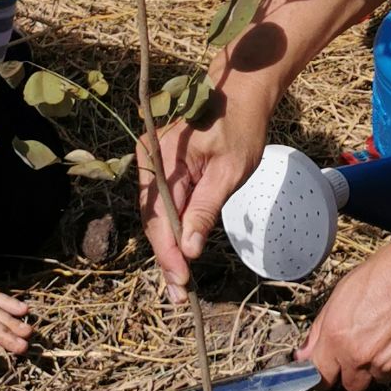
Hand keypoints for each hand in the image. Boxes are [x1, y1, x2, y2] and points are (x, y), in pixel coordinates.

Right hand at [136, 82, 272, 296]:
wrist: (240, 96)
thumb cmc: (240, 128)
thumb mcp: (229, 172)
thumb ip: (205, 211)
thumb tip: (188, 250)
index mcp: (161, 159)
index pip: (158, 218)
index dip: (168, 254)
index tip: (181, 283)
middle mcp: (149, 161)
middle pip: (154, 221)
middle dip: (167, 258)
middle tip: (180, 294)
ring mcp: (153, 165)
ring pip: (157, 217)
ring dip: (169, 248)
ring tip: (180, 282)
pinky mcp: (163, 169)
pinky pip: (165, 206)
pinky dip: (173, 230)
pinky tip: (181, 254)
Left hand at [297, 234, 390, 390]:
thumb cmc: (387, 274)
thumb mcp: (343, 292)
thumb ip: (321, 329)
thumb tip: (304, 354)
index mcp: (338, 338)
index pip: (321, 375)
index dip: (326, 369)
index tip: (330, 364)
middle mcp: (360, 357)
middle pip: (351, 383)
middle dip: (355, 370)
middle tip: (365, 345)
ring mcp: (387, 365)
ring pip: (378, 378)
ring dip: (380, 365)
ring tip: (389, 335)